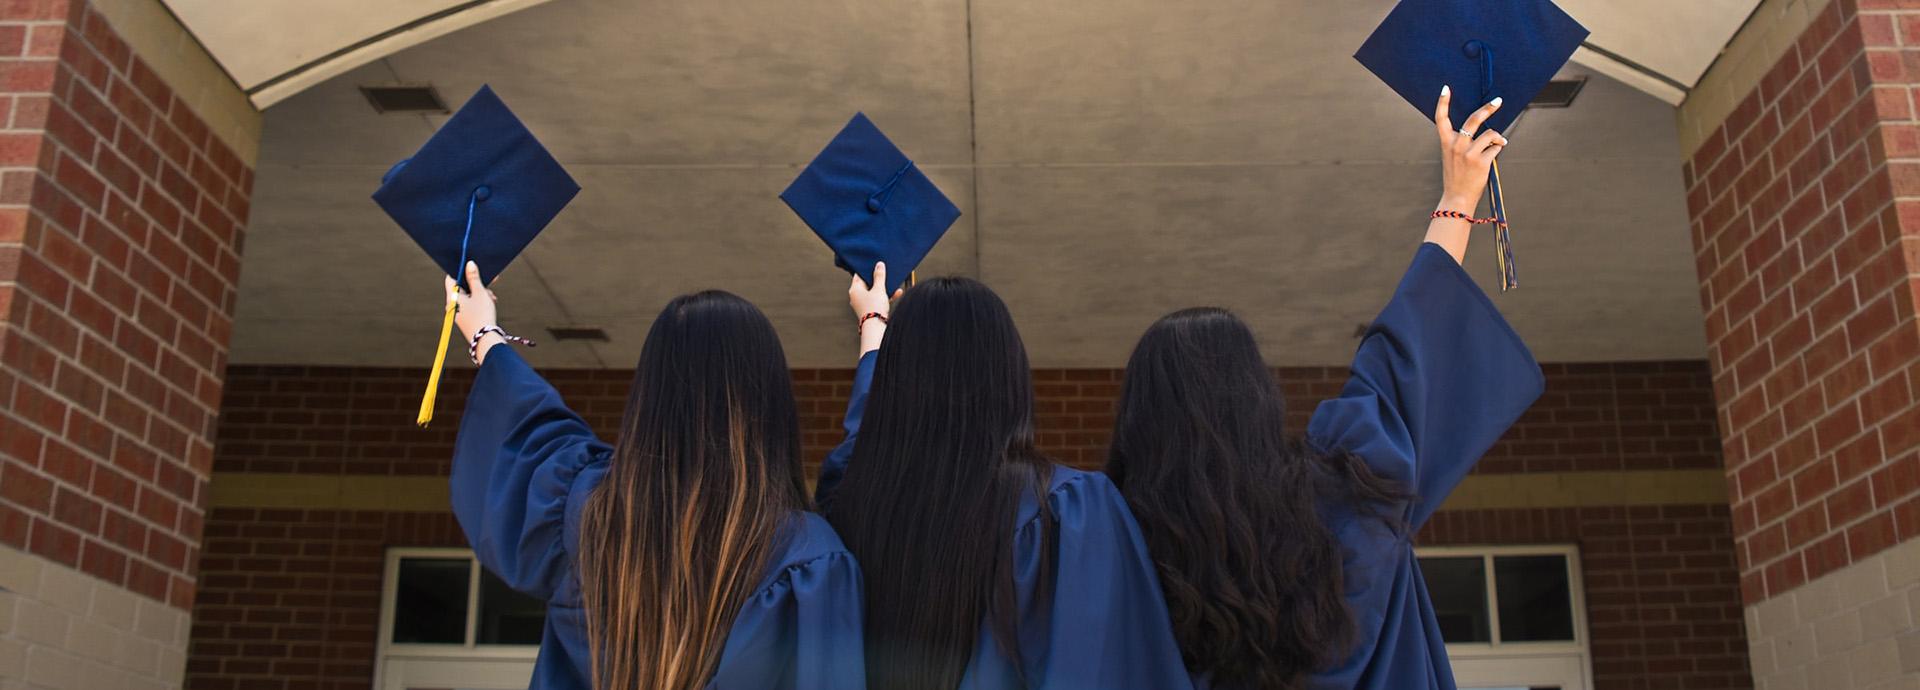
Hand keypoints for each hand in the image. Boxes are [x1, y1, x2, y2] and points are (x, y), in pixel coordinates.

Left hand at [444, 261, 502, 362]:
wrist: (486, 340)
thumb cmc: (482, 315)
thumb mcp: (480, 293)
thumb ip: (474, 278)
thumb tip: (469, 264)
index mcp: (452, 297)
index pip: (451, 278)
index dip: (461, 271)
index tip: (472, 268)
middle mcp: (452, 305)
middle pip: (462, 288)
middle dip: (476, 284)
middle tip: (490, 283)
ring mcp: (457, 313)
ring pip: (467, 297)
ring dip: (480, 293)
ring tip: (492, 298)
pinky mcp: (464, 319)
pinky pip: (470, 305)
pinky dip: (479, 302)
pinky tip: (490, 303)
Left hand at [849, 262, 903, 354]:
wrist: (876, 328)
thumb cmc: (874, 308)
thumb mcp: (879, 289)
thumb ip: (879, 276)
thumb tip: (879, 265)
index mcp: (854, 290)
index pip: (859, 275)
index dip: (868, 269)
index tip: (875, 265)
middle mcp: (857, 297)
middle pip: (867, 284)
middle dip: (878, 279)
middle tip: (885, 273)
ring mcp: (863, 304)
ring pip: (874, 292)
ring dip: (884, 288)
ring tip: (893, 283)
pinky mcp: (871, 310)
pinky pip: (878, 300)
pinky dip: (886, 296)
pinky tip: (897, 292)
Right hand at [1434, 86, 1507, 212]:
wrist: (1457, 198)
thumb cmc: (1457, 176)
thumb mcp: (1453, 156)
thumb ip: (1464, 142)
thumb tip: (1488, 131)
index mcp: (1446, 142)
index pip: (1441, 119)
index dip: (1443, 102)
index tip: (1446, 89)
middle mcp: (1456, 145)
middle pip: (1473, 119)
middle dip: (1488, 108)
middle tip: (1498, 101)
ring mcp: (1468, 153)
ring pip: (1490, 134)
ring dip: (1497, 138)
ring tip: (1499, 142)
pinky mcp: (1481, 161)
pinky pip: (1496, 147)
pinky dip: (1498, 149)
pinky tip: (1494, 156)